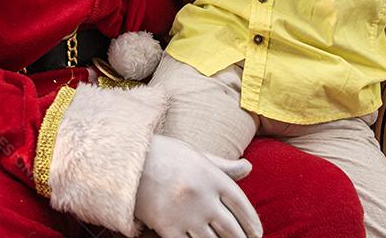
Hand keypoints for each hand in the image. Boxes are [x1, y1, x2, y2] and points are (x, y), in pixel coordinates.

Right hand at [134, 134, 262, 237]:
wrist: (128, 161)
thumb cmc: (166, 156)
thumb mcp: (197, 156)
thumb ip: (224, 166)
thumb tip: (249, 168)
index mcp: (212, 177)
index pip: (242, 205)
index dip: (252, 223)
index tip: (256, 233)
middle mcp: (202, 197)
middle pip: (232, 229)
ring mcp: (185, 214)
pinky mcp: (167, 227)